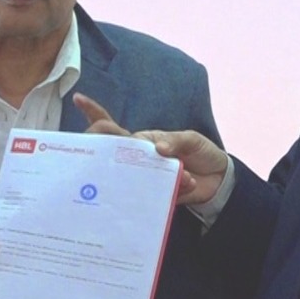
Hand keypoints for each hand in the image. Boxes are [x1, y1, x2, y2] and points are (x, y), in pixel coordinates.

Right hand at [75, 94, 225, 203]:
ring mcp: (147, 179)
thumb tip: (158, 149)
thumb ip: (174, 141)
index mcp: (143, 141)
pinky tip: (190, 182)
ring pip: (134, 180)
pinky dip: (177, 188)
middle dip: (106, 155)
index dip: (95, 115)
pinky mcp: (158, 197)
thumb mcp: (191, 140)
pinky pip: (159, 197)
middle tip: (104, 159)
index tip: (79, 101)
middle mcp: (140, 160)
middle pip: (114, 157)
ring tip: (178, 171)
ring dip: (152, 178)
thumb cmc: (201, 152)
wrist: (220, 179)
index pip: (115, 129)